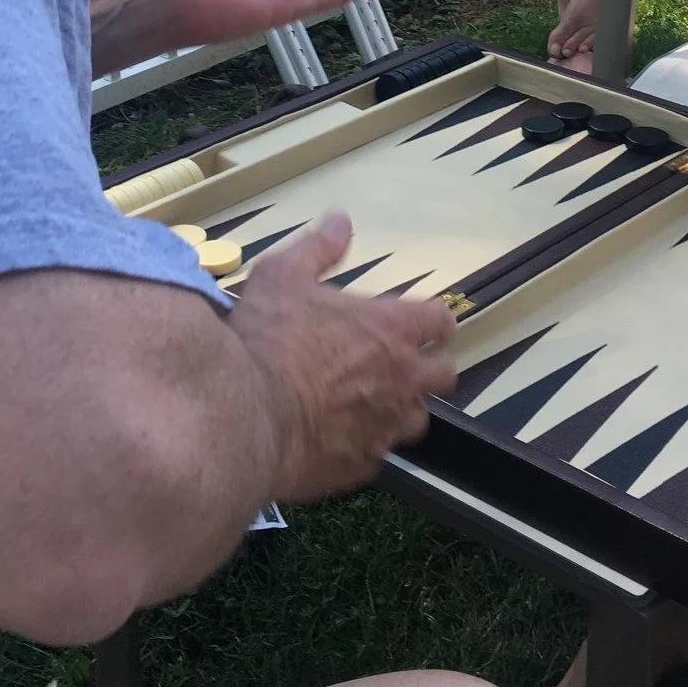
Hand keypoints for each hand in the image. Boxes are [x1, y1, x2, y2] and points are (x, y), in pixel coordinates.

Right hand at [230, 215, 457, 499]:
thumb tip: (340, 220)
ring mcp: (385, 427)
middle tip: (402, 362)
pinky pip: (377, 454)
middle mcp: (402, 379)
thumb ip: (318, 248)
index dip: (434, 321)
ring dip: (401, 408)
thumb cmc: (266, 338)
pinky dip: (365, 443)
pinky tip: (338, 436)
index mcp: (392, 329)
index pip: (441, 321)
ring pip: (417, 419)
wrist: (241, 415)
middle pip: (445, 374)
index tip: (422, 322)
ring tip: (371, 401)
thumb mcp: (283, 275)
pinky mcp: (361, 466)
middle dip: (430, 366)